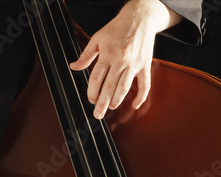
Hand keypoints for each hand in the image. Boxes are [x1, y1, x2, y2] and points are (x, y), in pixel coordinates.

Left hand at [70, 0, 181, 118]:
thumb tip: (74, 67)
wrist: (140, 18)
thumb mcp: (98, 38)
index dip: (92, 91)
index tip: (91, 100)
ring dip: (117, 100)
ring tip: (111, 107)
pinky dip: (141, 97)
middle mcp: (121, 60)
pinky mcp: (145, 66)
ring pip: (125, 87)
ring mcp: (134, 64)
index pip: (97, 77)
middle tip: (98, 114)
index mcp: (108, 53)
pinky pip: (145, 85)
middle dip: (103, 103)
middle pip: (109, 86)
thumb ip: (86, 55)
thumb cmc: (118, 28)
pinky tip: (134, 105)